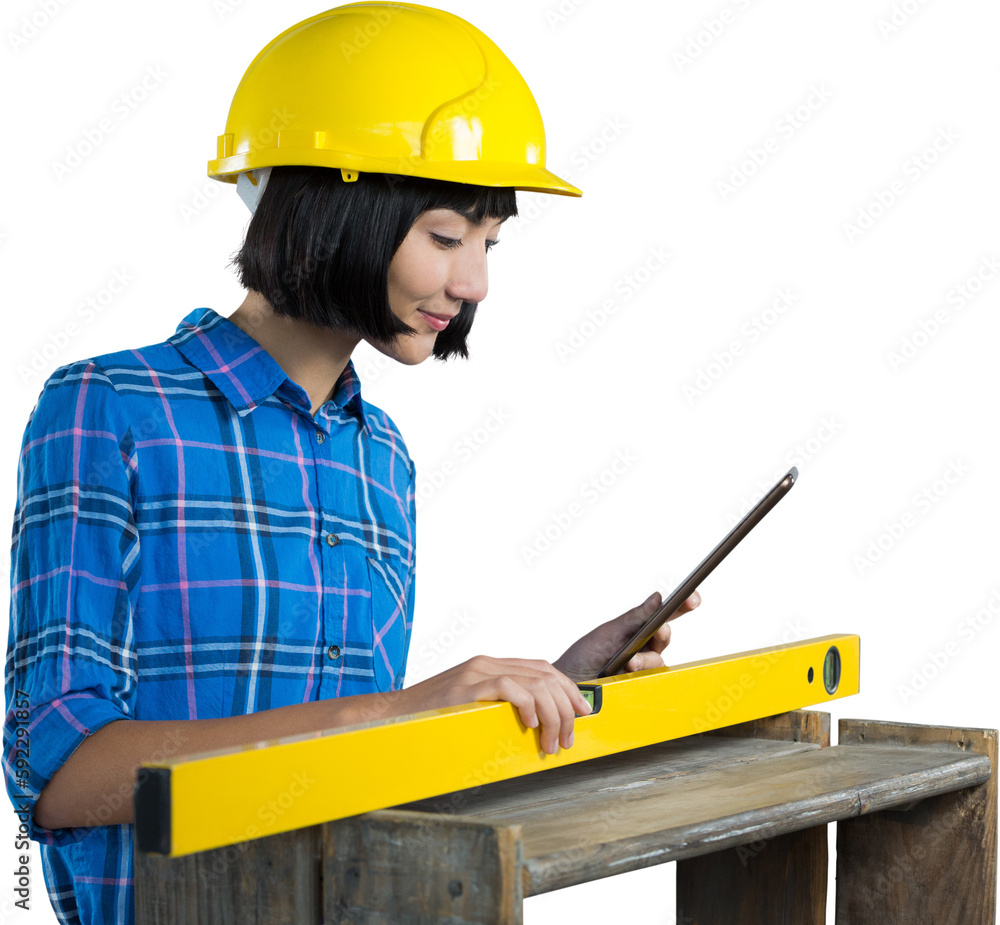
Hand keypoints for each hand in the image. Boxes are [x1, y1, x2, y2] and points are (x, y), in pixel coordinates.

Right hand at [399, 655, 592, 754]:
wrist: (395, 716)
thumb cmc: (434, 718)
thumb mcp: (473, 706)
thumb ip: (500, 705)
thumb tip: (537, 724)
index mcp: (491, 665)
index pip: (542, 668)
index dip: (567, 689)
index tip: (582, 712)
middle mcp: (487, 663)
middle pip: (545, 675)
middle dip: (567, 707)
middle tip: (568, 736)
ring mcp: (477, 672)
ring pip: (534, 683)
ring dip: (552, 716)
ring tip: (551, 742)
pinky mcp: (467, 686)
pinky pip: (509, 687)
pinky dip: (527, 705)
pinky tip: (530, 724)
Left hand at [550, 590, 700, 681]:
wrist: (571, 683)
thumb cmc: (585, 655)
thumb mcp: (609, 632)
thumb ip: (635, 617)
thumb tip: (658, 598)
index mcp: (635, 625)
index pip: (663, 612)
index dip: (681, 603)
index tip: (692, 598)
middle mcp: (642, 642)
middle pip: (665, 634)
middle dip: (663, 633)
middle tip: (658, 631)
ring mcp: (642, 662)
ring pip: (659, 657)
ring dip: (646, 658)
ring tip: (629, 662)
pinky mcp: (640, 680)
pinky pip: (652, 676)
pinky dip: (642, 672)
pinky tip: (628, 672)